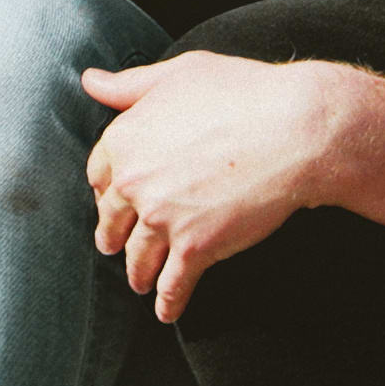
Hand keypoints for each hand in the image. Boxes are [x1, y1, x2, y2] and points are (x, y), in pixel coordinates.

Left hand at [82, 52, 356, 320]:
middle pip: (113, 220)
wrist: (294, 128)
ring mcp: (162, 218)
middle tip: (117, 247)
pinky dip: (168, 302)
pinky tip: (167, 311)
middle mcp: (134, 182)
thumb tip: (90, 82)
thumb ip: (130, 85)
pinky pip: (173, 285)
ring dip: (138, 274)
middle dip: (115, 236)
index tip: (113, 202)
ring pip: (139, 257)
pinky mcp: (195, 248)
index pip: (100, 175)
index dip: (107, 191)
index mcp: (125, 139)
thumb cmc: (243, 92)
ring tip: (141, 283)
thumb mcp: (179, 74)